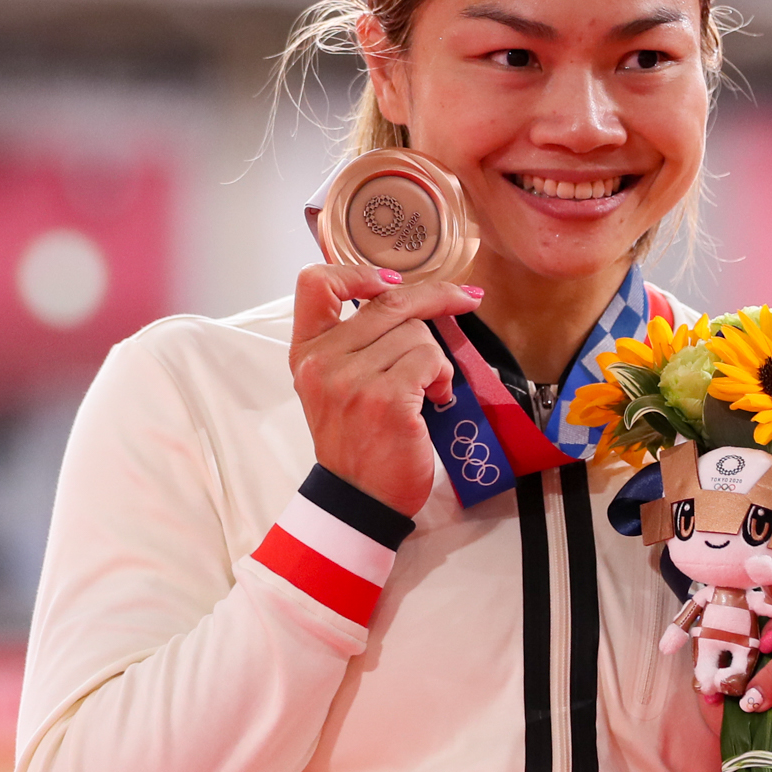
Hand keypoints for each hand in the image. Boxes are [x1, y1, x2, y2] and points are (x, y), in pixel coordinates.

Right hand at [289, 263, 482, 516]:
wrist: (361, 499)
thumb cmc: (356, 441)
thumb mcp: (335, 385)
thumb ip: (354, 341)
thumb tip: (401, 293)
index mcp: (306, 353)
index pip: (315, 283)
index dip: (357, 273)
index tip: (391, 281)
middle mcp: (323, 362)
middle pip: (389, 303)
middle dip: (436, 298)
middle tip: (465, 300)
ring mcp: (353, 380)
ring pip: (416, 333)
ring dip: (434, 358)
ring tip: (427, 388)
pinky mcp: (388, 399)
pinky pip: (431, 360)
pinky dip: (442, 377)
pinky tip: (435, 398)